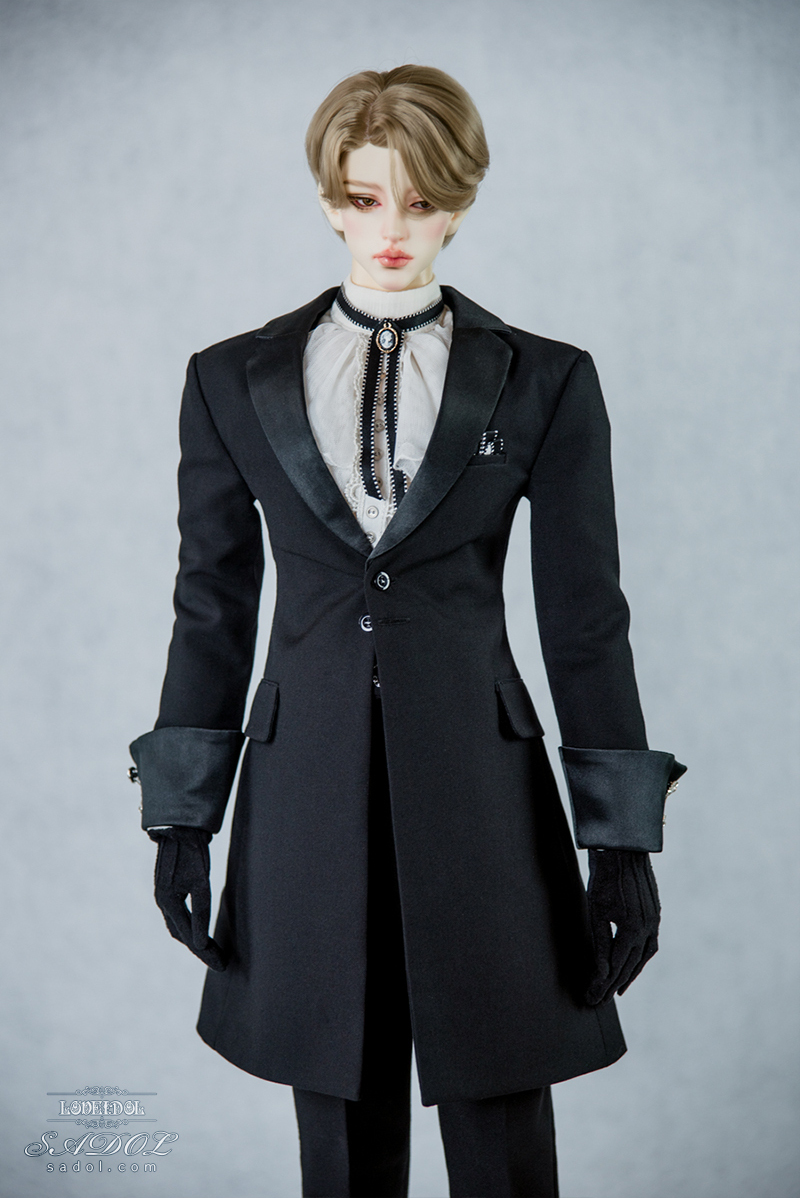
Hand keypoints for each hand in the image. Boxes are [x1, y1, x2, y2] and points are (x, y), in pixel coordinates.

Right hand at [147, 826, 227, 970]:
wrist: (181, 828)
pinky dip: (190, 929)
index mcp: (169, 902)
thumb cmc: (193, 853)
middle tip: (221, 963)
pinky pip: (179, 917)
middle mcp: (163, 902)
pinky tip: (200, 932)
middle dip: (202, 951)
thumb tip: (200, 943)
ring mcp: (164, 896)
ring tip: (213, 953)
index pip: (189, 937)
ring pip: (179, 927)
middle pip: (182, 936)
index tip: (221, 965)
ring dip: (195, 941)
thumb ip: (201, 912)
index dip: (206, 953)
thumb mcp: (201, 883)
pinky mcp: (169, 890)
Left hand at [585, 849, 659, 1004]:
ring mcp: (654, 922)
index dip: (602, 985)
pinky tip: (633, 962)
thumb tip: (603, 973)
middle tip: (600, 1000)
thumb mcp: (596, 912)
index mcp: (631, 930)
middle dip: (613, 985)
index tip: (591, 998)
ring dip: (630, 974)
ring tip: (618, 988)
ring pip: (643, 957)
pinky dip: (640, 957)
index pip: (614, 968)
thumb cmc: (604, 878)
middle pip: (629, 966)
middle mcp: (647, 929)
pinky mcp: (655, 914)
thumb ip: (601, 944)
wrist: (624, 850)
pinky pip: (650, 943)